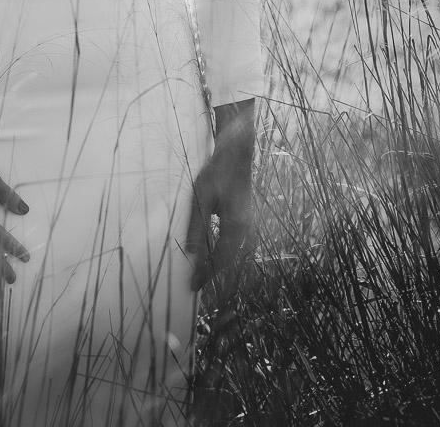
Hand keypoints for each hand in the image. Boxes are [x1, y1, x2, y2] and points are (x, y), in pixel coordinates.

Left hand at [186, 98, 255, 296]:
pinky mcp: (243, 218)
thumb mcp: (202, 198)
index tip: (192, 285)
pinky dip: (220, 251)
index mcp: (237, 227)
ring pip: (231, 252)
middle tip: (194, 284)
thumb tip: (192, 253)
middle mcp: (245, 229)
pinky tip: (209, 253)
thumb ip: (198, 226)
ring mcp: (246, 224)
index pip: (220, 259)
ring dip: (216, 263)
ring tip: (200, 273)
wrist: (236, 154)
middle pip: (228, 260)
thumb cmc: (217, 173)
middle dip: (211, 273)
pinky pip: (232, 242)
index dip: (206, 274)